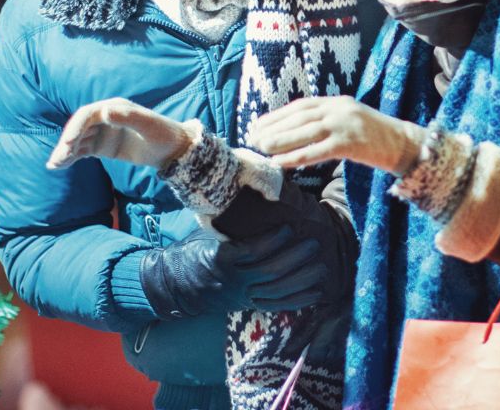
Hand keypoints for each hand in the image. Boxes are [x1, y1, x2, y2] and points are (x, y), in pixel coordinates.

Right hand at [47, 98, 193, 168]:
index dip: (76, 127)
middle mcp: (105, 118)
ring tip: (54, 165)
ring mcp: (102, 132)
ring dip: (65, 151)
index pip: (88, 115)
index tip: (68, 143)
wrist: (172, 150)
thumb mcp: (149, 126)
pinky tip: (59, 166)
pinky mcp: (102, 147)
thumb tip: (105, 110)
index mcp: (114, 108)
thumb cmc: (164, 135)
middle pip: (79, 128)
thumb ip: (128, 117)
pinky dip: (70, 157)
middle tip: (58, 159)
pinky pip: (82, 151)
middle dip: (67, 142)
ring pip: (78, 140)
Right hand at [139, 227, 324, 316]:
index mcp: (222, 259)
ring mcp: (242, 295)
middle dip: (295, 259)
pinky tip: (315, 293)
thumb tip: (253, 194)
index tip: (288, 228)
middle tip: (314, 245)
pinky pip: (276, 306)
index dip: (272, 241)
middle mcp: (234, 280)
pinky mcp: (249, 305)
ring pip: (276, 291)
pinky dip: (298, 300)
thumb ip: (230, 222)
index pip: (251, 251)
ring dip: (301, 280)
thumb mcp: (208, 233)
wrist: (179, 285)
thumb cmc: (196, 250)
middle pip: (269, 272)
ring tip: (320, 267)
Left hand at [247, 96, 423, 175]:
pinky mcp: (350, 143)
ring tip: (260, 147)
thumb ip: (327, 121)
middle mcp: (339, 108)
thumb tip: (297, 131)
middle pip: (298, 116)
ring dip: (279, 140)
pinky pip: (317, 151)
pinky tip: (279, 162)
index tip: (257, 124)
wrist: (405, 145)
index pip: (300, 106)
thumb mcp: (349, 121)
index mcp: (337, 101)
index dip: (277, 115)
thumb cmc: (376, 138)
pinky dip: (295, 157)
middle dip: (273, 127)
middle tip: (252, 138)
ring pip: (304, 131)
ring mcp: (345, 124)